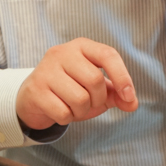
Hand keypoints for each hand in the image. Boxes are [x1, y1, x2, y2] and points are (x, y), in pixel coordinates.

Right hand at [16, 38, 136, 129]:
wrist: (33, 98)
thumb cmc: (70, 90)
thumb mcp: (96, 89)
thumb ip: (117, 94)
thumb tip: (132, 104)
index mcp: (82, 46)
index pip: (108, 55)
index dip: (122, 76)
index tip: (128, 96)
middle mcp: (62, 53)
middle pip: (95, 80)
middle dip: (98, 99)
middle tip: (89, 102)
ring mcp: (46, 70)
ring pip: (80, 98)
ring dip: (82, 111)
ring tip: (73, 107)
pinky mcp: (35, 89)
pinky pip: (63, 112)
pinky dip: (67, 118)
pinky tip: (60, 111)